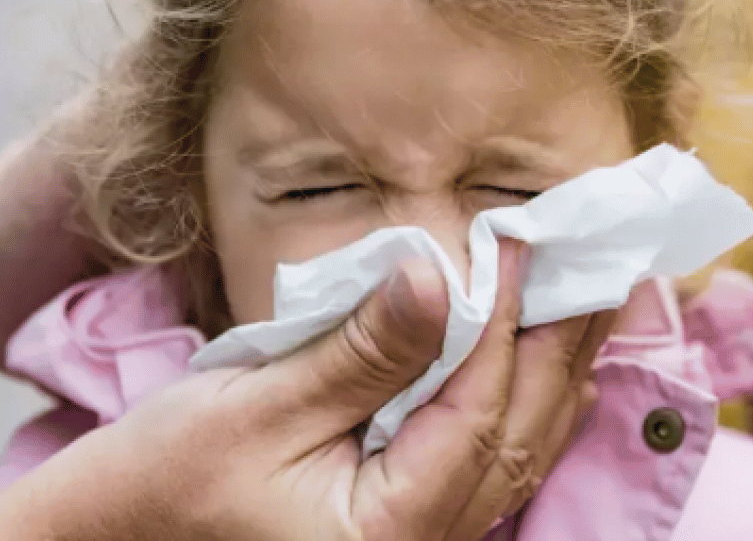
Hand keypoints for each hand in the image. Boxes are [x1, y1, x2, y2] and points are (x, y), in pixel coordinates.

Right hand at [0, 238, 611, 540]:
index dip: (507, 320)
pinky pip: (483, 467)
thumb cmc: (160, 484)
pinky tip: (537, 366)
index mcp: (389, 529)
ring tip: (587, 302)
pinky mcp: (394, 525)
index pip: (478, 410)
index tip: (521, 241)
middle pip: (520, 437)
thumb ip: (362, 351)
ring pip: (514, 457)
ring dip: (552, 375)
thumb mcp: (258, 407)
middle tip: (592, 263)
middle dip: (560, 346)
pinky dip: (518, 410)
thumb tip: (441, 276)